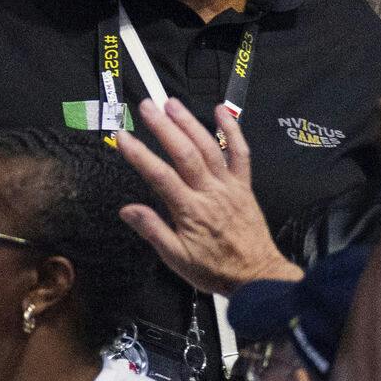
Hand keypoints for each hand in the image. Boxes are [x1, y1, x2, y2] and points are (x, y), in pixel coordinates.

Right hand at [116, 97, 302, 295]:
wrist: (258, 277)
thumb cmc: (215, 270)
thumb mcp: (177, 259)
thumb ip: (153, 231)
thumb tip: (127, 210)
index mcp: (191, 212)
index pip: (160, 176)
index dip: (139, 154)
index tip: (122, 136)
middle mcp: (210, 193)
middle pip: (185, 153)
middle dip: (164, 127)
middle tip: (146, 106)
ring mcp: (229, 186)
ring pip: (209, 147)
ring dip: (189, 123)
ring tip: (171, 103)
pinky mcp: (243, 185)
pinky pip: (241, 154)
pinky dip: (233, 130)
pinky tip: (220, 111)